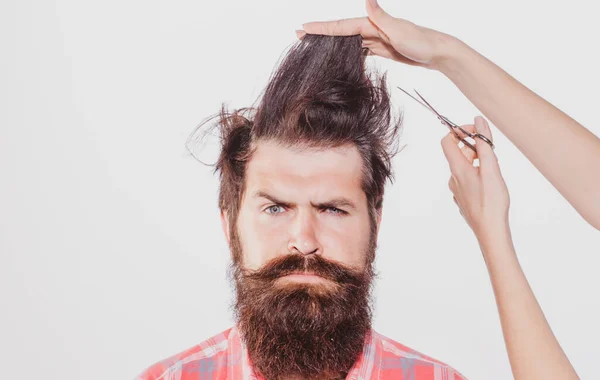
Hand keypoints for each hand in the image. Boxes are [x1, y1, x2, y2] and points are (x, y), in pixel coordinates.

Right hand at [299, 0, 456, 70]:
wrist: (438, 53)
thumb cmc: (422, 42)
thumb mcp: (400, 29)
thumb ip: (381, 17)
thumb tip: (366, 0)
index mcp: (373, 23)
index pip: (342, 25)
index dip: (322, 27)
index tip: (304, 27)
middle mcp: (373, 28)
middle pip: (341, 31)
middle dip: (321, 33)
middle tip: (300, 34)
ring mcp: (377, 38)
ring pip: (348, 40)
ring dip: (331, 42)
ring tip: (314, 45)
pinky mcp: (383, 48)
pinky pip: (360, 49)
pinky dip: (348, 51)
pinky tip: (339, 56)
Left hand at [441, 116, 509, 240]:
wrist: (490, 231)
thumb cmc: (492, 201)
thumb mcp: (491, 168)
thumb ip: (484, 143)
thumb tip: (477, 121)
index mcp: (457, 168)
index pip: (448, 140)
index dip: (460, 131)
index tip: (476, 132)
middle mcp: (453, 178)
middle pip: (459, 153)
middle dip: (475, 147)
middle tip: (493, 152)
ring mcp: (457, 189)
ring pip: (465, 167)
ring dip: (478, 162)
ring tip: (494, 169)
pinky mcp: (463, 198)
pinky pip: (467, 180)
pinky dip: (478, 175)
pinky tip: (490, 184)